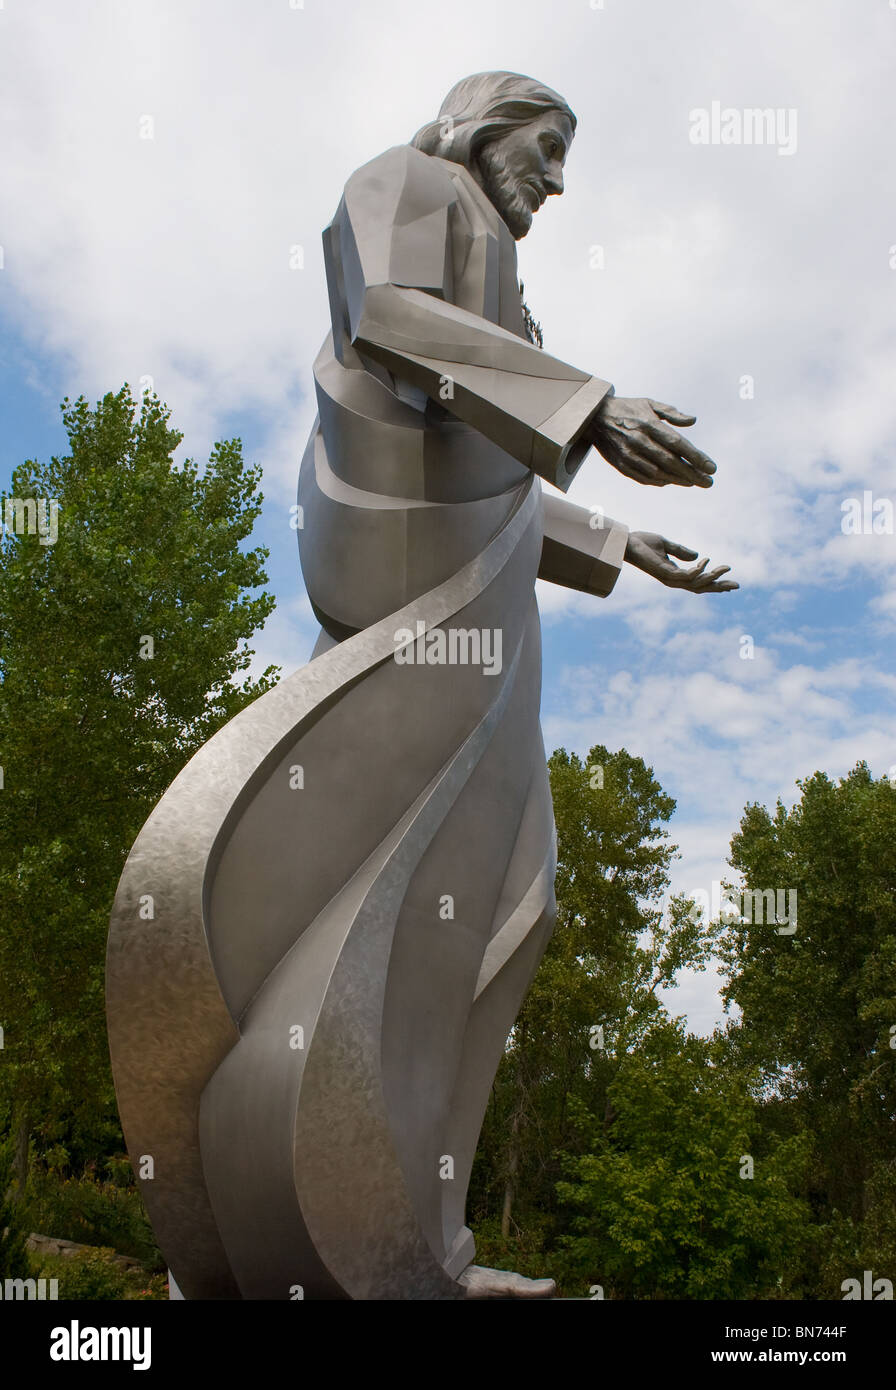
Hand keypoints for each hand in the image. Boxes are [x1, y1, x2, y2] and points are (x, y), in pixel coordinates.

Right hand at [591, 396, 716, 487]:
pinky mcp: (621, 465)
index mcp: (648, 423)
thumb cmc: (627, 409)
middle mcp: (639, 441)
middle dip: (692, 474)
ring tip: (694, 482)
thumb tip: (693, 420)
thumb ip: (672, 413)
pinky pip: (644, 478)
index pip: (678, 444)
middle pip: (671, 462)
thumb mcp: (650, 403)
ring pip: (659, 473)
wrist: (594, 418)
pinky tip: (671, 481)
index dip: (696, 458)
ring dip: (678, 480)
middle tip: (708, 482)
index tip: (711, 468)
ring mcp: (629, 455)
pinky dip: (660, 481)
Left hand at [624, 532, 738, 591]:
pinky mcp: (663, 573)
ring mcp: (668, 578)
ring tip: (724, 568)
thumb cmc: (643, 543)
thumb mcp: (666, 545)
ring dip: (712, 577)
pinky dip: (696, 571)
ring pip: (696, 584)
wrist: (626, 541)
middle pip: (701, 588)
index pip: (698, 582)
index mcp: (675, 574)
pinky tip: (705, 563)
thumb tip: (697, 556)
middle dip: (719, 587)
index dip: (714, 582)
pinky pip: (684, 577)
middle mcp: (673, 579)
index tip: (730, 581)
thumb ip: (681, 551)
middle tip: (736, 585)